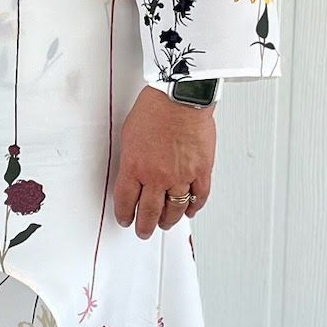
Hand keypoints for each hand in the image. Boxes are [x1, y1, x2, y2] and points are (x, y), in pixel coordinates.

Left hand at [112, 85, 215, 238]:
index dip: (125, 215)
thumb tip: (133, 174)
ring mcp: (181, 175)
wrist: (180, 96)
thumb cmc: (155, 107)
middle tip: (144, 231)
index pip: (126, 202)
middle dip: (145, 226)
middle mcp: (157, 176)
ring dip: (169, 221)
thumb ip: (132, 159)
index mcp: (134, 167)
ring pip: (174, 209)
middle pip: (149, 212)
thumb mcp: (129, 135)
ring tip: (166, 224)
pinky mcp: (201, 170)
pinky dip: (194, 206)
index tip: (126, 220)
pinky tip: (190, 211)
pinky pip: (199, 196)